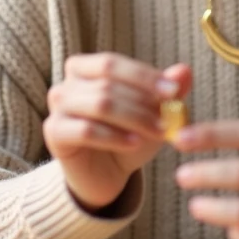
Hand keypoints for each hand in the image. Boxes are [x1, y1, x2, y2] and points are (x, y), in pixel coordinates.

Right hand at [45, 54, 191, 211]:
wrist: (105, 174)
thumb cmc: (127, 135)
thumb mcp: (152, 112)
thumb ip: (166, 90)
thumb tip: (184, 70)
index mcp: (84, 68)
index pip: (111, 63)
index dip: (143, 75)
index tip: (174, 91)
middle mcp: (66, 84)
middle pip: (106, 83)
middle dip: (143, 101)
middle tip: (170, 118)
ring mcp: (57, 109)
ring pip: (99, 104)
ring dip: (134, 118)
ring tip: (159, 132)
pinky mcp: (54, 135)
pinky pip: (86, 131)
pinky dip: (115, 136)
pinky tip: (135, 144)